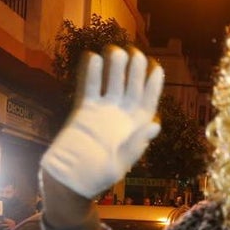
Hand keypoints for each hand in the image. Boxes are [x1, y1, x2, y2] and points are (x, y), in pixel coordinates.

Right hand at [41, 46, 162, 197]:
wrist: (71, 179)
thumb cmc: (100, 175)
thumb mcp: (122, 161)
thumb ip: (136, 143)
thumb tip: (155, 125)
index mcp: (136, 126)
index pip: (149, 100)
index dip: (154, 85)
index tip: (157, 68)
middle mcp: (122, 114)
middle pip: (131, 87)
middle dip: (135, 70)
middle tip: (136, 53)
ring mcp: (103, 110)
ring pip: (111, 83)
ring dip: (115, 67)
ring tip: (115, 50)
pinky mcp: (84, 109)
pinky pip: (89, 87)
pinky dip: (91, 74)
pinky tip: (92, 57)